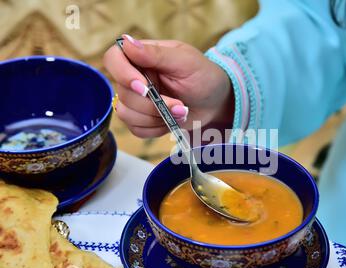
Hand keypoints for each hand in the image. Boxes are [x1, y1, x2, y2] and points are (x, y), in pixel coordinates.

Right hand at [103, 35, 233, 137]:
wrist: (216, 103)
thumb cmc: (203, 76)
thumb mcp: (185, 62)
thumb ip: (156, 54)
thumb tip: (127, 42)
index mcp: (142, 57)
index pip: (113, 59)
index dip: (122, 74)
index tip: (144, 87)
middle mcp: (135, 77)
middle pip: (122, 93)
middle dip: (152, 104)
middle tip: (179, 105)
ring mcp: (137, 100)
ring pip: (126, 114)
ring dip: (156, 118)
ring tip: (181, 112)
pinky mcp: (142, 119)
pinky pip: (136, 129)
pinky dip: (156, 129)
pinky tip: (171, 121)